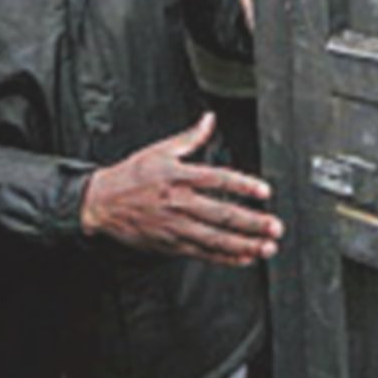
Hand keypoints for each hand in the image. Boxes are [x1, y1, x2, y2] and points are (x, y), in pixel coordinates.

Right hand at [80, 112, 282, 266]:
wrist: (103, 202)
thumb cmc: (132, 175)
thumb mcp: (160, 150)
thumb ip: (190, 137)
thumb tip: (209, 119)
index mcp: (179, 176)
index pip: (218, 179)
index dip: (243, 185)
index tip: (264, 191)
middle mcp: (180, 202)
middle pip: (222, 214)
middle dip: (252, 222)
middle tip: (274, 226)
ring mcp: (176, 226)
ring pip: (216, 239)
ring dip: (244, 244)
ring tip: (266, 246)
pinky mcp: (171, 244)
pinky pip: (203, 254)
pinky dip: (225, 258)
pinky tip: (243, 257)